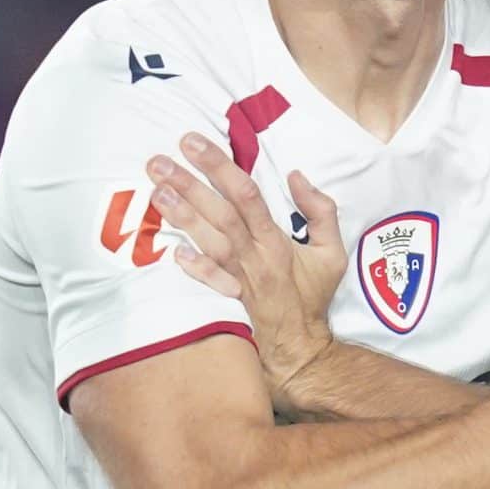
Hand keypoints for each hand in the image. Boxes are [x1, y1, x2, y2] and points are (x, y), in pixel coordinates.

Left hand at [145, 135, 346, 406]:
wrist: (301, 346)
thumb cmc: (312, 294)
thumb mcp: (333, 252)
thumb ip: (321, 210)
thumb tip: (297, 176)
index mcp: (277, 240)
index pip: (247, 195)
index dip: (219, 166)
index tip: (193, 142)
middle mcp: (254, 255)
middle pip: (220, 214)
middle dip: (190, 183)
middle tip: (159, 160)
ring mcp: (238, 277)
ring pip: (208, 241)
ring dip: (181, 216)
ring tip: (155, 189)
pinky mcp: (226, 297)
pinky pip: (206, 280)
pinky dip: (191, 265)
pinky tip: (170, 248)